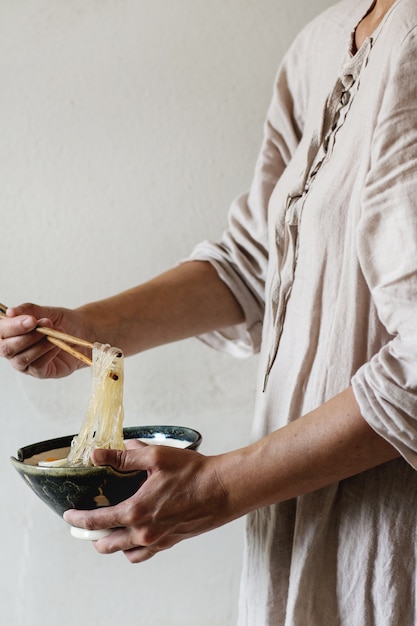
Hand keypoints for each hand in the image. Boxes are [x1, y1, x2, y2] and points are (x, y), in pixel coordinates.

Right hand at [0, 303, 90, 377]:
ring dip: (39, 344)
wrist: (83, 332)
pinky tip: (57, 344)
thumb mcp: (47, 312)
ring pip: (21, 359)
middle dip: (24, 337)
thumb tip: (10, 312)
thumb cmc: (61, 321)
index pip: (0, 332)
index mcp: (10, 333)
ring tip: (55, 332)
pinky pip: (37, 366)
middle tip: (43, 325)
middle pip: (5, 349)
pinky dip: (47, 353)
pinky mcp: (40, 372)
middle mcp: (13, 349)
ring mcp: (25, 363)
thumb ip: (29, 310)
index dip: (12, 326)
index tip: (31, 320)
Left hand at [63, 440, 233, 563]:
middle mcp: (144, 532)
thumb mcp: (156, 457)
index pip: (96, 522)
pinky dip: (132, 548)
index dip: (78, 520)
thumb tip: (98, 454)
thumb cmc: (193, 472)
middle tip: (84, 525)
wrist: (224, 489)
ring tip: (107, 531)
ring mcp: (158, 541)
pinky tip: (133, 536)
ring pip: (124, 552)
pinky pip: (144, 554)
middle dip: (91, 536)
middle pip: (106, 544)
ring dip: (111, 544)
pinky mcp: (171, 541)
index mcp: (136, 511)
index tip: (68, 516)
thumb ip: (125, 457)